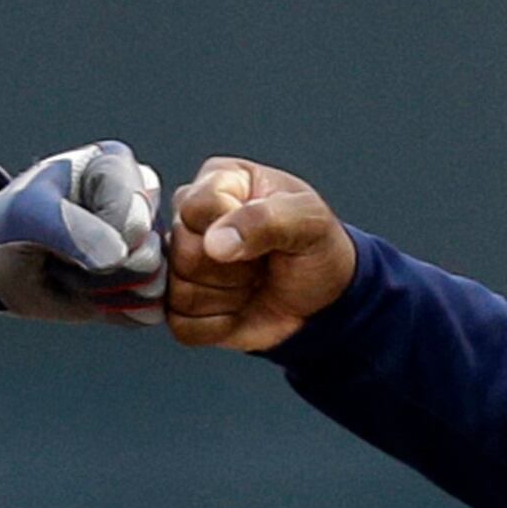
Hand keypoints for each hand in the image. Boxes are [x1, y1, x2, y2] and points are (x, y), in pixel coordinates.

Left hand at [0, 141, 166, 324]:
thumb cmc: (11, 228)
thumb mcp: (28, 216)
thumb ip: (71, 228)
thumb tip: (119, 257)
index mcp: (116, 165)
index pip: (133, 215)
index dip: (94, 237)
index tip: (56, 230)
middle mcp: (141, 202)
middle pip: (147, 254)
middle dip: (97, 269)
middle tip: (60, 255)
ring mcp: (149, 242)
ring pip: (151, 285)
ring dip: (102, 291)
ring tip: (72, 271)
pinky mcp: (146, 280)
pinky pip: (151, 309)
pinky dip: (115, 310)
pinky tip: (90, 294)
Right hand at [168, 157, 359, 352]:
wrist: (326, 299)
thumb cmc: (317, 248)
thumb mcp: (310, 220)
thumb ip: (265, 219)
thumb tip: (214, 243)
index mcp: (219, 182)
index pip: (194, 206)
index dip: (229, 227)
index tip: (264, 235)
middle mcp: (192, 220)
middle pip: (182, 252)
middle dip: (233, 269)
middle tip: (262, 263)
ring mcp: (182, 264)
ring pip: (180, 292)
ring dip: (229, 298)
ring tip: (253, 282)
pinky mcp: (182, 307)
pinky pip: (182, 326)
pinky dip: (219, 325)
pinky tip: (240, 308)